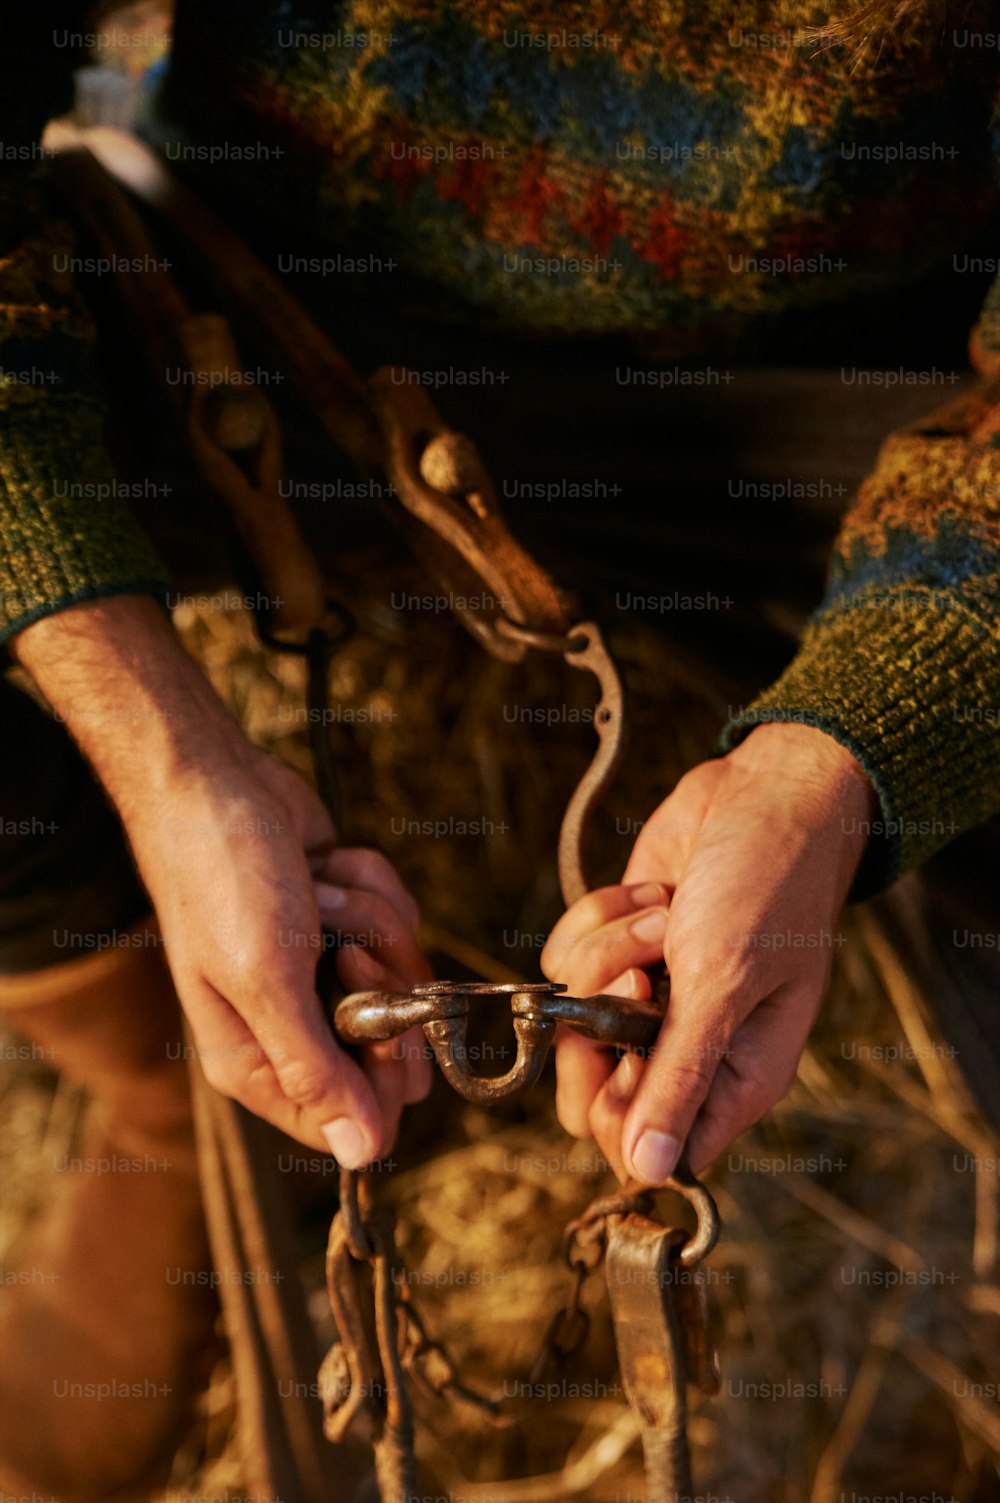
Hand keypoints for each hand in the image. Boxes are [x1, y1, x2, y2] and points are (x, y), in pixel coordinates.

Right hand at [15, 596, 431, 1163]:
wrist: (217, 782)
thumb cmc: (222, 876)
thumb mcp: (264, 978)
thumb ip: (314, 1069)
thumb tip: (362, 1156)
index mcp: (257, 1062)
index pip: (352, 1120)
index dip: (386, 1077)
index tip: (387, 1025)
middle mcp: (293, 1026)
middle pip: (394, 1049)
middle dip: (382, 981)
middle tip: (340, 945)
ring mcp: (324, 971)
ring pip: (405, 973)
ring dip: (369, 919)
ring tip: (315, 893)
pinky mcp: (349, 924)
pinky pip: (399, 922)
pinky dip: (367, 884)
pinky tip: (322, 867)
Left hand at [541, 724, 875, 1182]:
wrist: (762, 794)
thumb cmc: (767, 887)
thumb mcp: (725, 983)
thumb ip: (680, 1076)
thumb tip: (652, 1171)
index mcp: (735, 1078)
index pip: (650, 1148)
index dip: (618, 1113)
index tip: (621, 1056)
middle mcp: (688, 1047)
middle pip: (592, 1093)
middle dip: (597, 1028)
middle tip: (633, 980)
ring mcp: (647, 997)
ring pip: (573, 1014)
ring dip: (610, 953)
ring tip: (668, 917)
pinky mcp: (616, 949)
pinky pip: (564, 961)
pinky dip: (600, 918)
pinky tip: (653, 895)